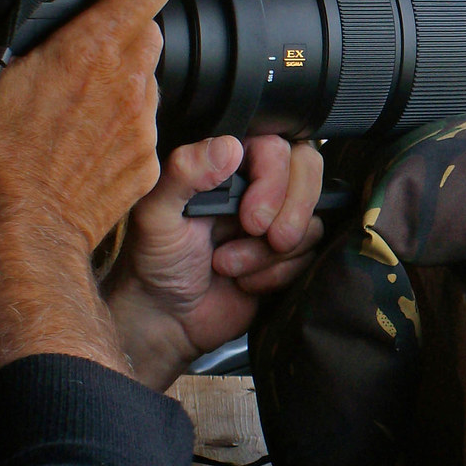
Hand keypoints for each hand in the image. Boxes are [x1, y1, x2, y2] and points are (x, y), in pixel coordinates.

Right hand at [0, 0, 173, 386]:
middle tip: (78, 35)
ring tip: (71, 91)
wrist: (20, 231)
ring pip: (147, 78)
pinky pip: (145, 124)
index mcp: (92, 51)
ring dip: (119, 73)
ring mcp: (145, 125)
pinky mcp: (148, 161)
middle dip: (118, 22)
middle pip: (148, 29)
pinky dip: (122, 117)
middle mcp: (131, 84)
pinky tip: (81, 132)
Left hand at [104, 134, 324, 390]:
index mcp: (226, 165)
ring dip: (271, 253)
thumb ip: (183, 173)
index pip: (278, 146)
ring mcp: (277, 219)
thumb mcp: (156, 214)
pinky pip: (310, 255)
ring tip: (228, 265)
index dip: (275, 179)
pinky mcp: (289, 254)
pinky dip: (277, 273)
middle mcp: (257, 185)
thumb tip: (229, 146)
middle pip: (308, 171)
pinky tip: (244, 281)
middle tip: (262, 236)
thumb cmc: (154, 262)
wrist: (167, 319)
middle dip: (291, 211)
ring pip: (311, 220)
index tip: (251, 217)